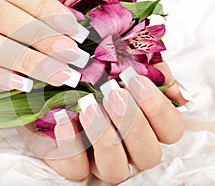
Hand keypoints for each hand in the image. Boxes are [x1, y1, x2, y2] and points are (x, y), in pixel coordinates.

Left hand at [18, 63, 186, 183]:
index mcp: (145, 124)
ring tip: (88, 106)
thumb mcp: (122, 58)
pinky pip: (76, 169)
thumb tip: (177, 93)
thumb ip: (152, 70)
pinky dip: (71, 144)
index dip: (157, 108)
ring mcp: (99, 157)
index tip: (134, 79)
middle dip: (132, 123)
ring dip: (105, 137)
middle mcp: (127, 146)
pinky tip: (62, 117)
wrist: (49, 72)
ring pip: (115, 169)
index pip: (170, 130)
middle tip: (112, 92)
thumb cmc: (90, 65)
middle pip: (148, 154)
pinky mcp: (71, 161)